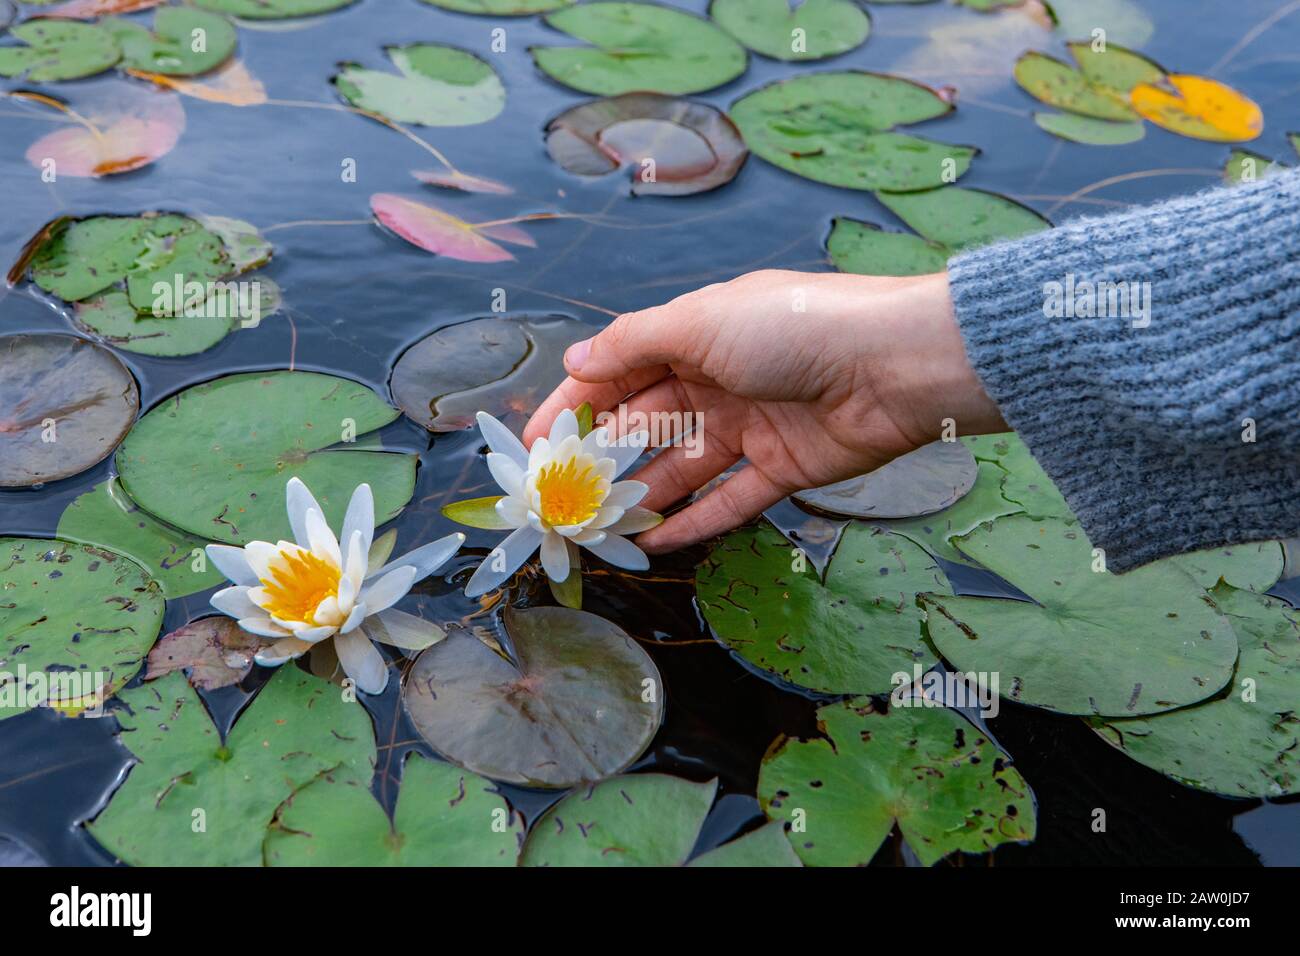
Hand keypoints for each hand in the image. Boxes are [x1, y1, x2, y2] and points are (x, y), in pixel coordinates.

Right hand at [524, 269, 1005, 553]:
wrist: (892, 363)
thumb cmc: (791, 328)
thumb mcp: (701, 322)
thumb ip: (635, 344)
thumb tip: (576, 361)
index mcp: (696, 336)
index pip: (621, 372)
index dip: (578, 405)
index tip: (536, 443)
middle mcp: (719, 381)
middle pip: (648, 424)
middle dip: (605, 457)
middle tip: (561, 497)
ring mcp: (750, 427)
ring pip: (684, 468)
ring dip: (644, 495)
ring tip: (600, 528)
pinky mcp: (783, 469)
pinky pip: (730, 499)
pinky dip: (696, 521)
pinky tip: (657, 542)